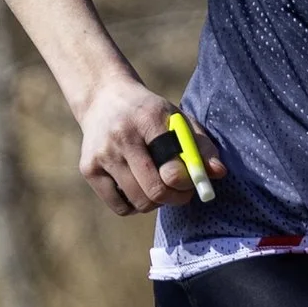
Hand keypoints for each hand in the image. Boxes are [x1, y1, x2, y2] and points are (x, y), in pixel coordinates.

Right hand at [73, 70, 227, 214]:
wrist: (104, 99)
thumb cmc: (149, 113)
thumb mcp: (177, 119)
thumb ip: (201, 145)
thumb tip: (219, 173)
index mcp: (147, 119)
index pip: (171, 167)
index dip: (186, 182)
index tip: (191, 181)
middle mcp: (121, 137)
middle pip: (155, 190)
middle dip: (175, 198)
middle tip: (181, 192)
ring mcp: (101, 154)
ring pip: (139, 202)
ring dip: (156, 202)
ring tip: (158, 185)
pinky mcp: (88, 169)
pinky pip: (121, 207)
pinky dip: (134, 205)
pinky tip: (137, 187)